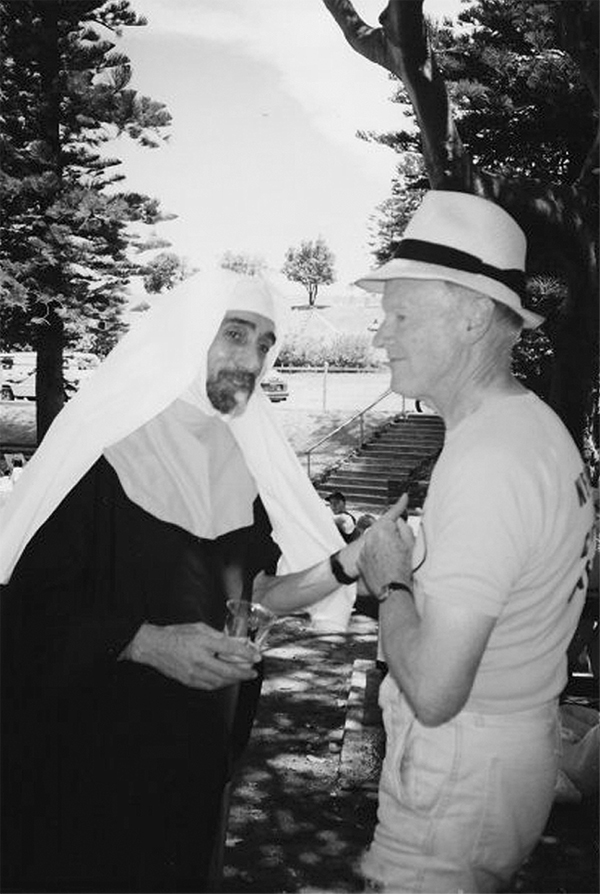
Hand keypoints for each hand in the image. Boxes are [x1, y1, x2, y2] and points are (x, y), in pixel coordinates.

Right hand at [125, 621, 260, 689]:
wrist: (154, 647)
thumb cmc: (176, 634)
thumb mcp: (199, 628)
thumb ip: (216, 635)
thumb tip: (232, 642)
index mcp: (203, 643)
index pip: (230, 649)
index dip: (246, 654)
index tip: (257, 657)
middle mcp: (199, 659)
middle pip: (228, 671)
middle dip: (244, 673)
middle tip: (253, 673)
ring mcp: (193, 672)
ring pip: (219, 681)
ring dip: (233, 680)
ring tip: (241, 677)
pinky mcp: (188, 681)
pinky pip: (209, 686)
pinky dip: (220, 684)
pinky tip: (225, 681)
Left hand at [357, 494, 414, 594]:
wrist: (391, 590)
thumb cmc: (401, 569)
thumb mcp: (410, 544)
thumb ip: (404, 528)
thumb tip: (398, 521)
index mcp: (383, 530)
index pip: (393, 514)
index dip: (400, 505)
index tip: (404, 497)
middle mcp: (371, 537)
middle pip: (384, 529)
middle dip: (392, 534)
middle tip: (402, 547)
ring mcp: (364, 549)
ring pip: (377, 541)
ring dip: (384, 546)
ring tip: (394, 560)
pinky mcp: (361, 560)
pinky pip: (371, 552)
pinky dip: (377, 556)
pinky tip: (386, 565)